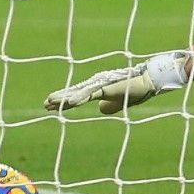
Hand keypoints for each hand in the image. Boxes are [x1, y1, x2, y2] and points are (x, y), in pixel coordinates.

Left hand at [44, 51, 186, 113]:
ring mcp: (100, 85)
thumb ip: (110, 106)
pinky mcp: (106, 86)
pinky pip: (89, 94)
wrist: (149, 83)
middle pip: (74, 93)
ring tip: (50, 102)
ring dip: (64, 99)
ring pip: (78, 93)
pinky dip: (79, 98)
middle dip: (59, 99)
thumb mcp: (121, 103)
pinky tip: (69, 103)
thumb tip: (100, 109)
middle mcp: (97, 85)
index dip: (64, 101)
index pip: (77, 96)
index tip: (50, 106)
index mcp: (99, 89)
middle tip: (45, 104)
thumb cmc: (137, 91)